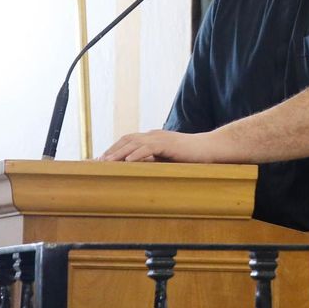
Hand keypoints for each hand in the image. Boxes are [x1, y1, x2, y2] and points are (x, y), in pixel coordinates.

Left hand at [99, 129, 228, 163]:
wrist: (211, 148)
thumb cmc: (192, 156)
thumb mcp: (169, 159)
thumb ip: (155, 161)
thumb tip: (139, 172)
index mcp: (153, 138)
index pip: (128, 141)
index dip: (114, 149)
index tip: (101, 161)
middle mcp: (154, 135)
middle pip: (126, 140)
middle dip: (111, 150)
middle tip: (97, 162)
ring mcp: (161, 138)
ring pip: (134, 143)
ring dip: (119, 152)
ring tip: (106, 162)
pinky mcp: (168, 144)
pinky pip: (149, 147)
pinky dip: (137, 154)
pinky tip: (128, 161)